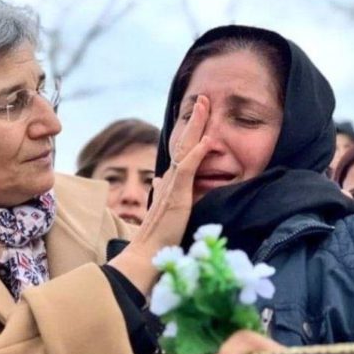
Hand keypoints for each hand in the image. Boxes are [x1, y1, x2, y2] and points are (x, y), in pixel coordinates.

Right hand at [109, 95, 212, 292]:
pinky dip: (197, 154)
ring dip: (196, 126)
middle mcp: (169, 180)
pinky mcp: (176, 196)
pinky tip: (207, 140)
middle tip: (204, 98)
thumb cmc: (158, 238)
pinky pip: (187, 170)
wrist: (146, 254)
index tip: (198, 115)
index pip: (182, 152)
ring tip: (205, 106)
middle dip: (195, 120)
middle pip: (183, 143)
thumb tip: (159, 179)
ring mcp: (172, 186)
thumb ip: (164, 192)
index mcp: (170, 183)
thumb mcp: (165, 210)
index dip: (190, 133)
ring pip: (185, 149)